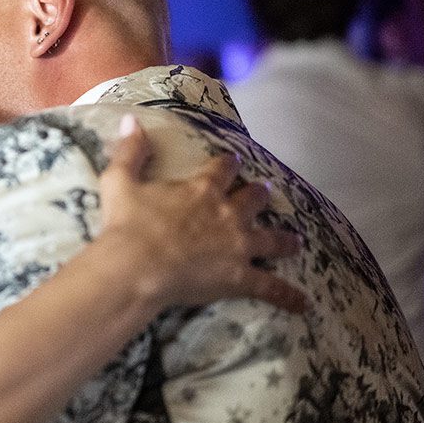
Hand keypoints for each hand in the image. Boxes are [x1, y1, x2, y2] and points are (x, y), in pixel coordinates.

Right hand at [97, 115, 305, 313]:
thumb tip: (131, 119)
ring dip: (284, 241)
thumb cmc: (127, 224)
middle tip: (265, 193)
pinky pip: (270, 287)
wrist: (136, 266)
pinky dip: (288, 296)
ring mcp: (238, 247)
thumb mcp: (120, 181)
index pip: (223, 169)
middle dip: (259, 195)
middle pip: (253, 200)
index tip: (235, 160)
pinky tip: (303, 304)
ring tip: (295, 242)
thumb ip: (130, 150)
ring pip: (271, 241)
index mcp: (201, 190)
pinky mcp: (240, 278)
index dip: (230, 164)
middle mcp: (227, 214)